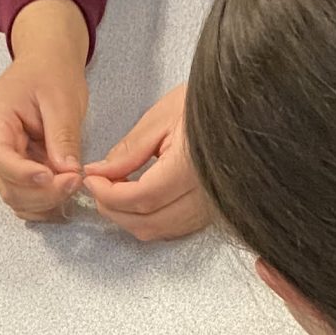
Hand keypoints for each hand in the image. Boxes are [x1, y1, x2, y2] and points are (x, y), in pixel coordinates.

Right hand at [0, 0, 90, 221]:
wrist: (48, 61)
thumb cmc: (50, 70)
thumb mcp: (61, 98)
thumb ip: (62, 136)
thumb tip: (67, 171)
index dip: (24, 174)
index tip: (52, 178)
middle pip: (6, 185)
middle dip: (41, 192)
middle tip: (74, 181)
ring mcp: (4, 157)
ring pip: (16, 196)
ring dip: (44, 200)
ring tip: (73, 182)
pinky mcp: (19, 166)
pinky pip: (26, 194)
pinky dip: (45, 200)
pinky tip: (65, 189)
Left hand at [82, 83, 212, 242]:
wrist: (243, 108)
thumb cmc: (206, 104)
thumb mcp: (162, 117)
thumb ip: (129, 151)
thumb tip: (99, 173)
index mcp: (191, 168)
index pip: (141, 198)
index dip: (109, 194)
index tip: (92, 179)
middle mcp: (204, 196)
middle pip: (147, 222)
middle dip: (114, 210)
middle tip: (98, 186)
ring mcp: (210, 208)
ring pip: (159, 231)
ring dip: (130, 218)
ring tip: (115, 191)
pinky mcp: (211, 212)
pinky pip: (173, 228)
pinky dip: (149, 220)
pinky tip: (138, 199)